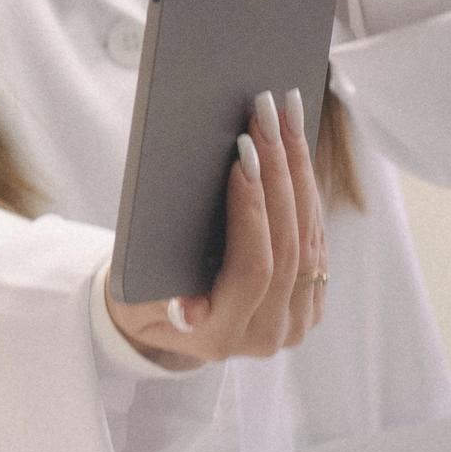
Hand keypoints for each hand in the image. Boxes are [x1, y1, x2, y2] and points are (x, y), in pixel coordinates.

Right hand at [107, 89, 327, 370]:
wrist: (164, 327)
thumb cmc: (139, 300)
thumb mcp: (134, 297)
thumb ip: (160, 295)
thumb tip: (185, 295)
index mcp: (222, 336)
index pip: (254, 269)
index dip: (252, 213)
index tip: (243, 157)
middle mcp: (268, 333)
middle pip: (288, 245)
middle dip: (278, 173)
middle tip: (266, 117)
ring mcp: (296, 318)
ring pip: (310, 235)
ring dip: (297, 169)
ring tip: (285, 116)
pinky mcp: (310, 297)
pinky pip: (316, 234)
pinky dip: (305, 186)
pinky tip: (294, 144)